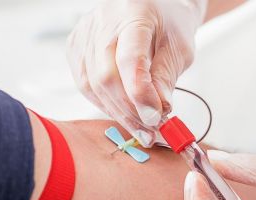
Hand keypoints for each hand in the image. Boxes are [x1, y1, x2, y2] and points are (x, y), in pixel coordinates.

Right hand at [66, 0, 206, 145]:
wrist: (154, 9)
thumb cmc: (169, 26)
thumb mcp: (179, 49)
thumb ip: (167, 77)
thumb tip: (159, 110)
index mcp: (134, 14)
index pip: (130, 60)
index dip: (140, 94)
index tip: (156, 117)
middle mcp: (102, 21)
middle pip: (106, 76)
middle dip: (130, 111)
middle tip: (151, 131)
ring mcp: (85, 34)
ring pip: (92, 85)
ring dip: (118, 113)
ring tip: (142, 129)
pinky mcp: (76, 48)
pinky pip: (86, 85)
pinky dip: (106, 104)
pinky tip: (124, 114)